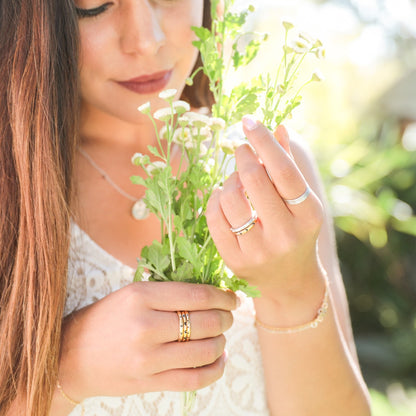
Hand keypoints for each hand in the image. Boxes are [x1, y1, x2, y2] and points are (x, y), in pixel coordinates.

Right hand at [58, 282, 236, 400]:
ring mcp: (147, 358)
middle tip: (228, 316)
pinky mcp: (148, 383)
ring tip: (221, 336)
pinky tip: (218, 360)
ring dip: (221, 342)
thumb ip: (169, 293)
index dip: (223, 297)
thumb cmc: (106, 318)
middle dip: (226, 318)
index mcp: (142, 296)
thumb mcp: (133, 293)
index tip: (232, 298)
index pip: (197, 295)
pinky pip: (193, 379)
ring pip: (204, 351)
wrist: (72, 355)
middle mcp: (146, 326)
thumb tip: (212, 293)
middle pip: (206, 322)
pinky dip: (214, 370)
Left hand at [206, 116, 323, 298]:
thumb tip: (279, 127)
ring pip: (230, 197)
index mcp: (308, 215)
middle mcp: (285, 234)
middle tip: (240, 149)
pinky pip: (214, 217)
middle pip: (254, 180)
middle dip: (243, 156)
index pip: (283, 170)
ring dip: (229, 179)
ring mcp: (258, 250)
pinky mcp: (235, 259)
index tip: (248, 121)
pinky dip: (215, 199)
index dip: (263, 141)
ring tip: (236, 179)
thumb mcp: (302, 202)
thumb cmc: (296, 233)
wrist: (288, 282)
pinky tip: (223, 197)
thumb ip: (290, 165)